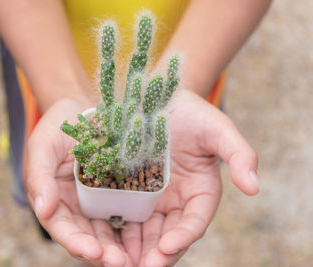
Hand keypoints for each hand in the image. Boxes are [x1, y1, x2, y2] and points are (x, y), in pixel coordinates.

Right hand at [25, 98, 132, 265]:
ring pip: (110, 232)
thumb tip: (42, 210)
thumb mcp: (43, 145)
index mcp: (55, 200)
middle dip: (103, 253)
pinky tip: (151, 238)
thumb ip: (39, 176)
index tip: (93, 252)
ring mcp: (99, 202)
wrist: (85, 109)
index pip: (62, 228)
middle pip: (88, 237)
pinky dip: (136, 229)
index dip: (76, 242)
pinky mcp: (120, 193)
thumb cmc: (59, 126)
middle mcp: (77, 207)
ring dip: (121, 249)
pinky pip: (128, 214)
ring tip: (137, 260)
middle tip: (121, 264)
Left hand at [120, 89, 258, 265]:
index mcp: (201, 191)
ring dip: (135, 250)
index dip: (184, 236)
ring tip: (119, 264)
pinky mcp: (129, 191)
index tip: (167, 246)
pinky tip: (104, 242)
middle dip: (157, 253)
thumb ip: (239, 154)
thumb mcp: (218, 129)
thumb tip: (254, 188)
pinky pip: (123, 215)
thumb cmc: (192, 113)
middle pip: (168, 234)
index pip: (195, 220)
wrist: (158, 98)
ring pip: (144, 231)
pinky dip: (117, 232)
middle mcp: (177, 200)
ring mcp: (152, 198)